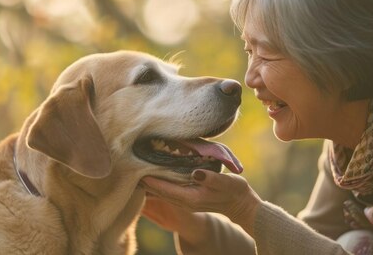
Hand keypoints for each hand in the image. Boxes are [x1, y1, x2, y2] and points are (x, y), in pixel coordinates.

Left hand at [140, 169, 261, 235]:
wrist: (241, 204)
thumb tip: (196, 173)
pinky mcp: (188, 197)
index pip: (166, 189)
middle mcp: (185, 200)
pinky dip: (159, 185)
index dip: (152, 181)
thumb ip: (211, 178)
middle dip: (146, 182)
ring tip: (137, 171)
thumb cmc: (235, 191)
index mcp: (191, 198)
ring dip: (151, 184)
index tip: (138, 171)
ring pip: (163, 192)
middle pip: (160, 192)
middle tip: (131, 168)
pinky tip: (153, 177)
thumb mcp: (226, 182)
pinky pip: (169, 191)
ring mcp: (186, 200)